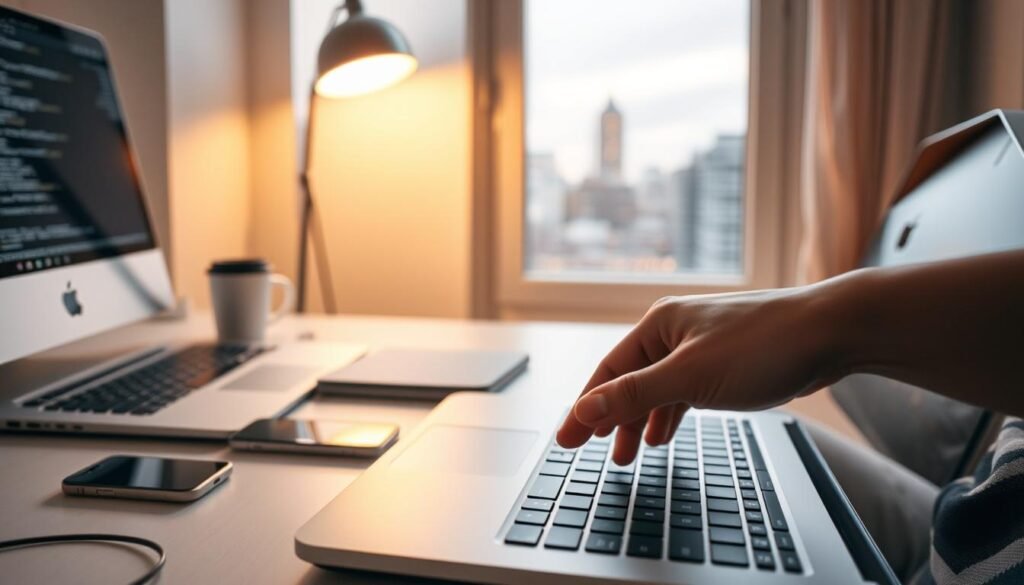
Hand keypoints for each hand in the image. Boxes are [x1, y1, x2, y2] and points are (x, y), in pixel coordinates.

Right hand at [556, 286, 846, 463]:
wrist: (830, 332)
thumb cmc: (764, 344)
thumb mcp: (691, 376)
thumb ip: (637, 394)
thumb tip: (588, 408)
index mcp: (659, 325)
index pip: (608, 373)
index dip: (585, 409)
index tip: (566, 439)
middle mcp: (675, 331)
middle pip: (630, 381)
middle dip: (613, 419)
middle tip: (595, 452)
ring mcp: (701, 346)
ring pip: (658, 389)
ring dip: (643, 421)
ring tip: (631, 453)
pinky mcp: (725, 361)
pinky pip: (684, 390)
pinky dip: (672, 413)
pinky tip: (667, 434)